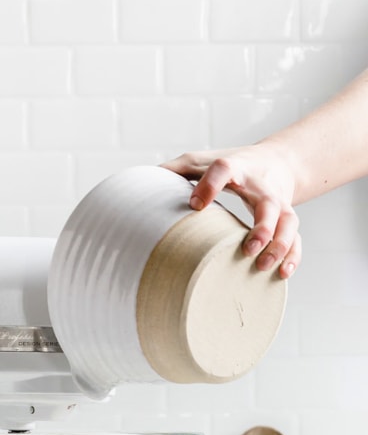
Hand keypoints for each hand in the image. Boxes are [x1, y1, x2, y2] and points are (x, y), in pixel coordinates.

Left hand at [161, 144, 300, 278]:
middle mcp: (261, 187)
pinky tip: (282, 274)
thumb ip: (175, 170)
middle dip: (262, 228)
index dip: (211, 185)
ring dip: (280, 245)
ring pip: (288, 222)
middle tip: (247, 249)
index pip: (225, 169)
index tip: (195, 205)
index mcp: (237, 168)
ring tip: (263, 267)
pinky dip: (293, 255)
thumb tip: (139, 185)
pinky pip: (296, 238)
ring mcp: (279, 204)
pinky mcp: (287, 219)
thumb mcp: (201, 161)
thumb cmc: (232, 165)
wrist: (278, 161)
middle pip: (269, 204)